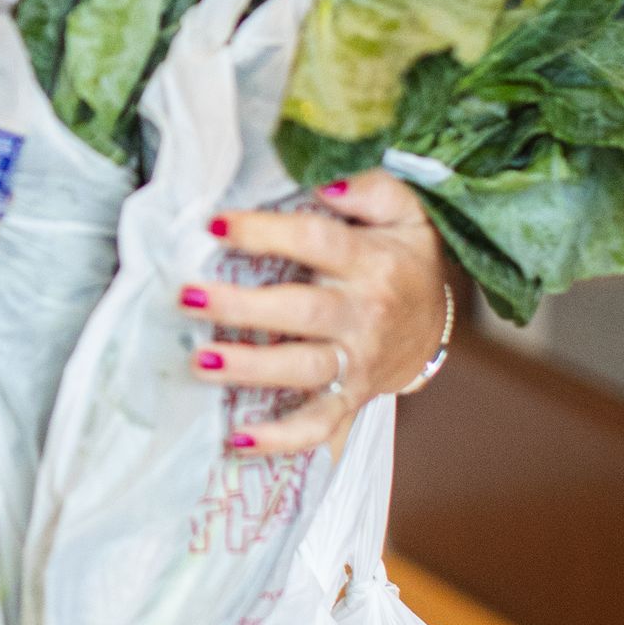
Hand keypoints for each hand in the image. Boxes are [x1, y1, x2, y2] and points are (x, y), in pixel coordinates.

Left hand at [177, 171, 447, 457]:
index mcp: (372, 263)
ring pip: (303, 369)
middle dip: (241, 306)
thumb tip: (324, 184)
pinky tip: (238, 440)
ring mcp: (357, 363)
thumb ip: (370, 189)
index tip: (214, 224)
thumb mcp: (405, 211)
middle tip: (186, 296)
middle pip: (301, 311)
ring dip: (249, 368)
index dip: (265, 232)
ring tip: (199, 360)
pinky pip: (318, 425)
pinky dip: (281, 439)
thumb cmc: (403, 258)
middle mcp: (364, 316)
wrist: (437, 324)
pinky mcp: (351, 398)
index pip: (316, 242)